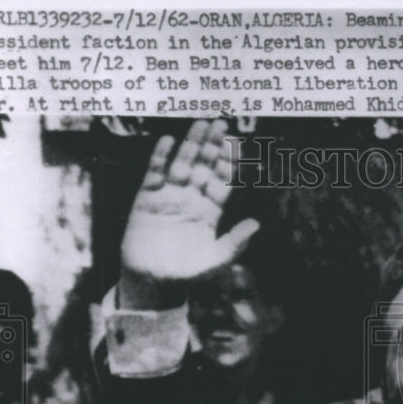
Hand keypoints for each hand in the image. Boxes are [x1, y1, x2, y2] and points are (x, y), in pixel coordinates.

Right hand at [120, 119, 259, 294]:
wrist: (150, 281)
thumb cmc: (185, 274)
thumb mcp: (215, 261)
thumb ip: (235, 243)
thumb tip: (256, 224)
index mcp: (210, 211)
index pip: (223, 182)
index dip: (230, 163)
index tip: (238, 143)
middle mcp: (191, 199)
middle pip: (204, 167)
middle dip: (213, 146)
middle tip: (221, 122)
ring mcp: (169, 196)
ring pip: (182, 164)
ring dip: (191, 144)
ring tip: (200, 123)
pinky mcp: (146, 198)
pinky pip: (154, 173)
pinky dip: (160, 157)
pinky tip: (168, 141)